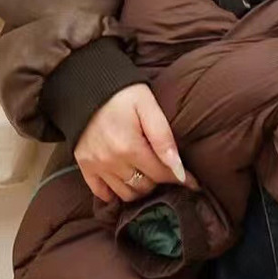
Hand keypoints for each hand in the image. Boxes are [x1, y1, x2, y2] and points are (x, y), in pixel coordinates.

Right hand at [73, 83, 199, 202]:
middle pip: (144, 186)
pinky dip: (114, 192)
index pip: (161, 174)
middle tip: (164, 169)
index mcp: (130, 147)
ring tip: (146, 174)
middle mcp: (111, 161)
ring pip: (125, 194)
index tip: (193, 183)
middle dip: (158, 180)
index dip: (180, 178)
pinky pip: (101, 193)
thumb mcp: (148, 106)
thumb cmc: (124, 93)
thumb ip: (163, 137)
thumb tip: (179, 169)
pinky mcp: (84, 165)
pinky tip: (124, 181)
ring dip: (139, 187)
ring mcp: (96, 165)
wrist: (88, 85)